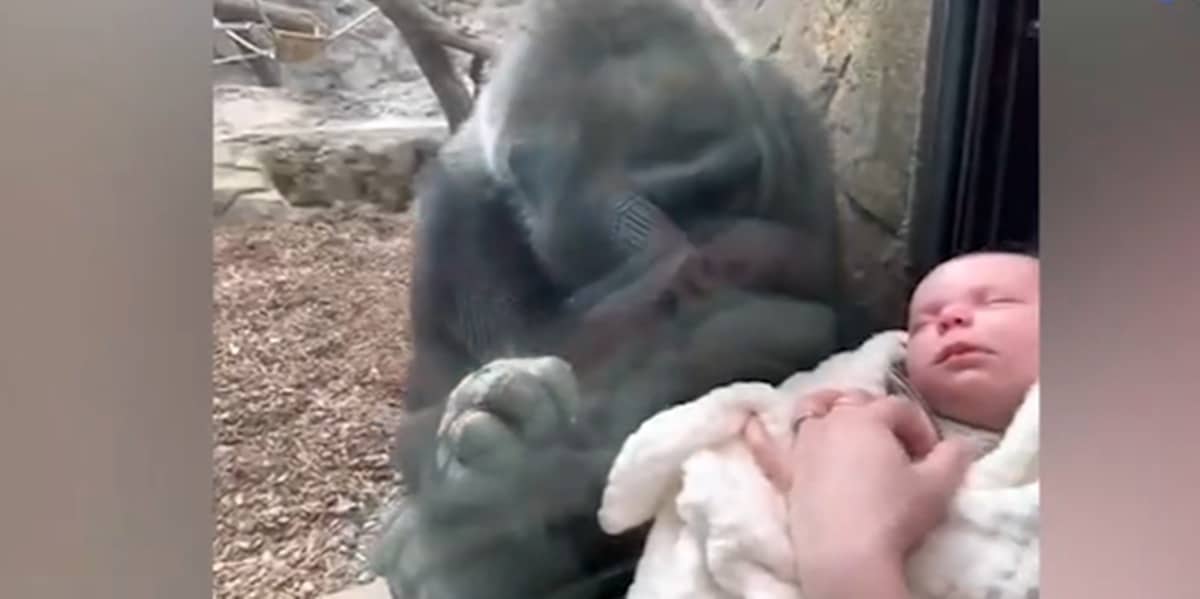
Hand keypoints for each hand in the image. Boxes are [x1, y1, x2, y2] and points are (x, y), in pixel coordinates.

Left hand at [744, 392, 974, 597]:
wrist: (846, 555)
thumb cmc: (893, 516)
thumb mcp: (938, 487)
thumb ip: (953, 458)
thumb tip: (961, 445)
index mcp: (868, 418)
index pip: (901, 408)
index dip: (921, 428)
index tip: (933, 456)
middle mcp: (830, 423)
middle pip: (857, 403)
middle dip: (881, 417)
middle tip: (899, 449)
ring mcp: (803, 447)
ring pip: (812, 412)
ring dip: (829, 409)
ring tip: (844, 420)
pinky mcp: (785, 475)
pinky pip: (766, 447)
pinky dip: (759, 433)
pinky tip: (750, 421)